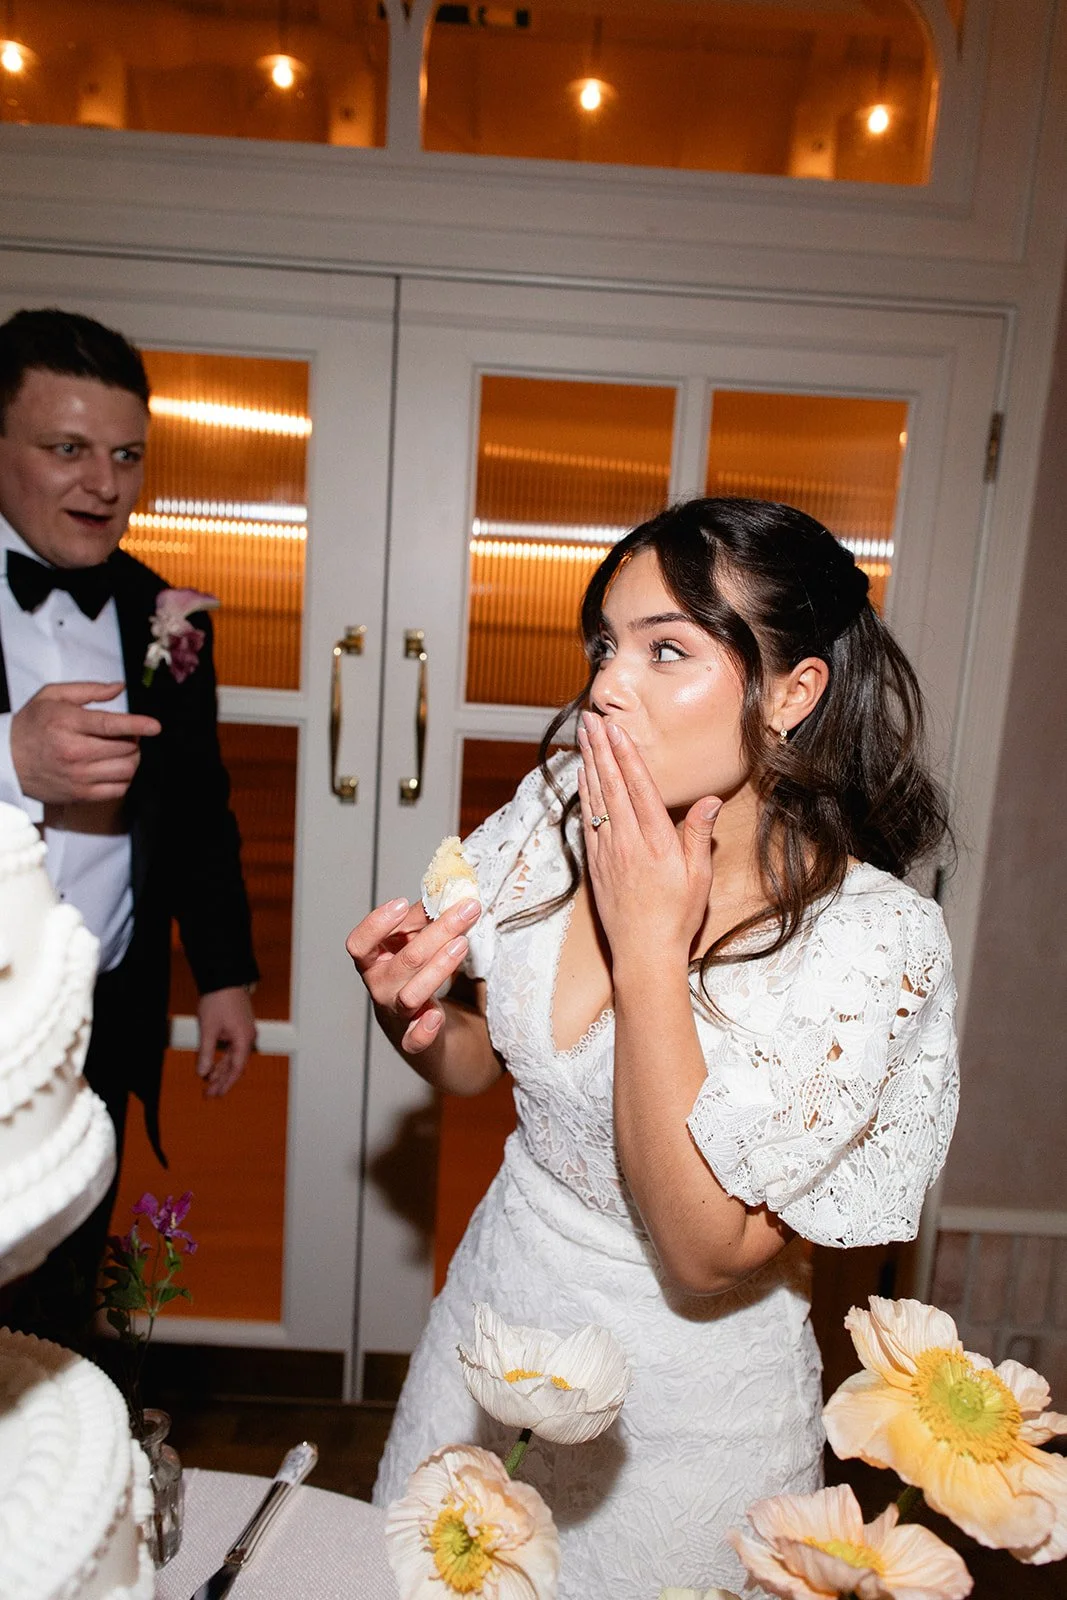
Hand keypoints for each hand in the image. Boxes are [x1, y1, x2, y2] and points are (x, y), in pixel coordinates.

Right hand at [11, 681, 160, 804]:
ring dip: (133, 758)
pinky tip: (116, 767)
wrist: (6, 759)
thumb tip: (120, 688)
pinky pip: (118, 790)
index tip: (155, 726)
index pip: (110, 725)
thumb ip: (89, 690)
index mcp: (67, 724)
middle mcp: (74, 752)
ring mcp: (78, 777)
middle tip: (129, 733)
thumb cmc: (31, 724)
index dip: (137, 725)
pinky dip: (125, 778)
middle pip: (124, 748)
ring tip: (124, 749)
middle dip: (135, 739)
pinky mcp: (80, 795)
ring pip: (126, 770)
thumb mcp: (52, 696)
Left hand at [196, 986, 256, 1096]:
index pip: (236, 1068)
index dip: (226, 1083)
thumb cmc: (218, 1000)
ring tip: (209, 1082)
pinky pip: (233, 1048)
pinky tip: (214, 1064)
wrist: (224, 978)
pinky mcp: (239, 1027)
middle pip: (236, 1065)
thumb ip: (207, 1053)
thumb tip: (203, 1072)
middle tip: (209, 1093)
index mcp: (243, 1039)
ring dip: (221, 1069)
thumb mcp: (209, 1029)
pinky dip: (223, 1058)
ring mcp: (244, 1032)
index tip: (216, 1094)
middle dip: (222, 1080)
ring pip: (234, 1057)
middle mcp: (247, 1037)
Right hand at [346, 894, 480, 1054]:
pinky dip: (423, 1029)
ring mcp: (397, 1017)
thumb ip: (424, 923)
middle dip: (437, 932)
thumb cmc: (422, 980)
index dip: (376, 925)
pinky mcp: (416, 1042)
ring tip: (463, 944)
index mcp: (375, 964)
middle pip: (402, 961)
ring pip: (410, 995)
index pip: (359, 945)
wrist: (434, 1036)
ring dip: (437, 968)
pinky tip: (436, 1015)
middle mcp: (381, 989)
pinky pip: (414, 1041)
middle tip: (466, 910)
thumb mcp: (419, 946)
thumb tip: (445, 894)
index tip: (401, 903)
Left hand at [577, 710, 720, 965]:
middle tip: (591, 719)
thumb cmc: (677, 917)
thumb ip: (699, 835)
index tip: (615, 728)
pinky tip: (582, 776)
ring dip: (588, 763)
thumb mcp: (699, 877)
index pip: (638, 787)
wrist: (644, 954)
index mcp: (657, 841)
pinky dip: (584, 793)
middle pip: (611, 784)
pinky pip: (587, 819)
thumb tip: (709, 800)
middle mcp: (628, 841)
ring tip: (583, 737)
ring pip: (595, 798)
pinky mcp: (595, 863)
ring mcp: (607, 851)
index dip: (626, 754)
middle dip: (601, 748)